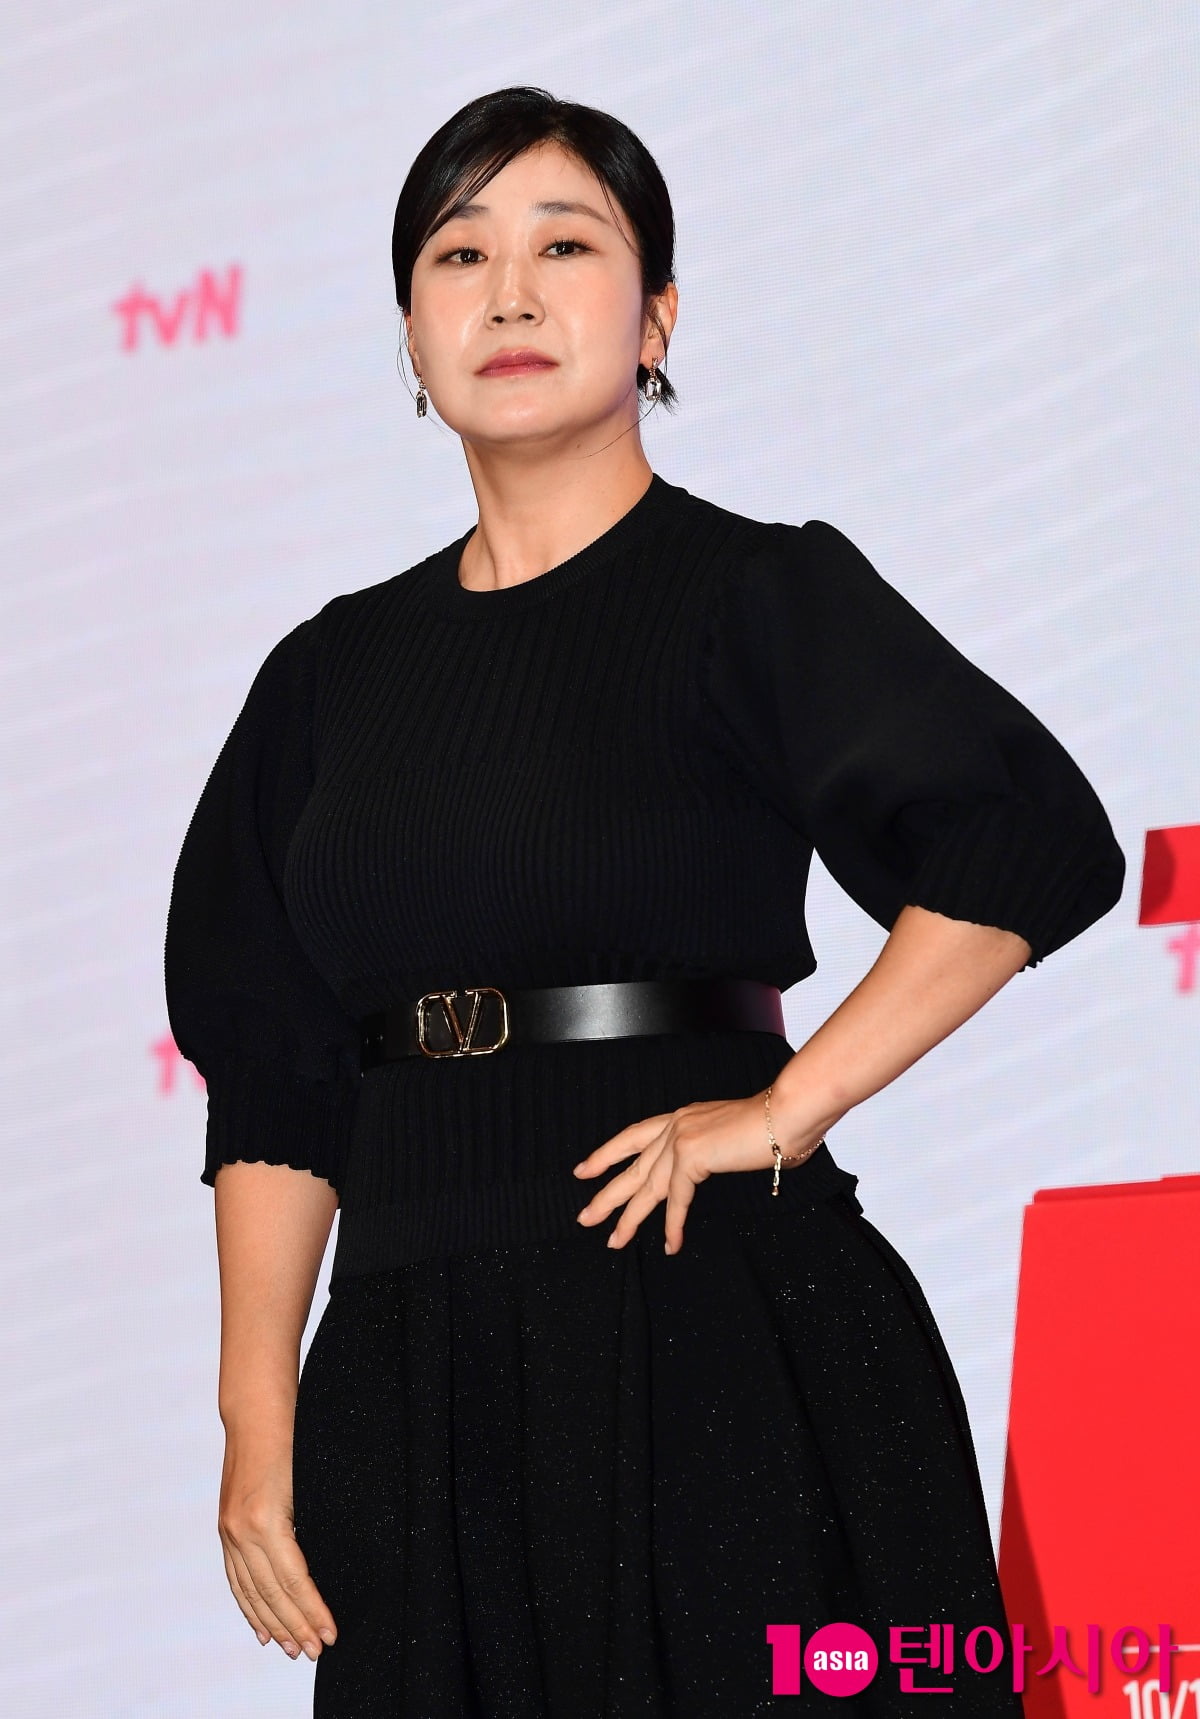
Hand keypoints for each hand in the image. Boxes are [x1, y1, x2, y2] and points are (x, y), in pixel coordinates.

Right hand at [217, 1426, 336, 1661]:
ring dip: (274, 1624)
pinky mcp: (225, 1528)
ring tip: (294, 1649)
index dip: (313, 1610)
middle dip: (296, 1626)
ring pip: (252, 1591)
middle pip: (272, 1593)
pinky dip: (249, 1606)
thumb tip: (328, 1569)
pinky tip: (262, 1628)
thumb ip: (313, 1525)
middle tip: (317, 1651)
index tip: (331, 1633)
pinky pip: (236, 1578)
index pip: (295, 1580)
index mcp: (267, 1520)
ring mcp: (229, 1531)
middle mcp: (242, 1531)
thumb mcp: (312, 1480)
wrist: (257, 1413)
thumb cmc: (294, 1436)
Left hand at [573, 1091, 821, 1255]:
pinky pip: (677, 1200)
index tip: (584, 1170)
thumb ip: (712, 1151)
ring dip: (628, 1217)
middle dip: (607, 1194)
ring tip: (612, 1240)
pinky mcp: (692, 1155)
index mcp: (682, 1117)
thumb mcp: (730, 1137)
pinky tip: (670, 1245)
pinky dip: (673, 1225)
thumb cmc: (774, 1125)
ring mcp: (681, 1138)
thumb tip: (709, 1166)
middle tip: (585, 1217)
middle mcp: (676, 1124)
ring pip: (646, 1187)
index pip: (634, 1137)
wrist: (789, 1113)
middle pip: (632, 1166)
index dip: (607, 1154)